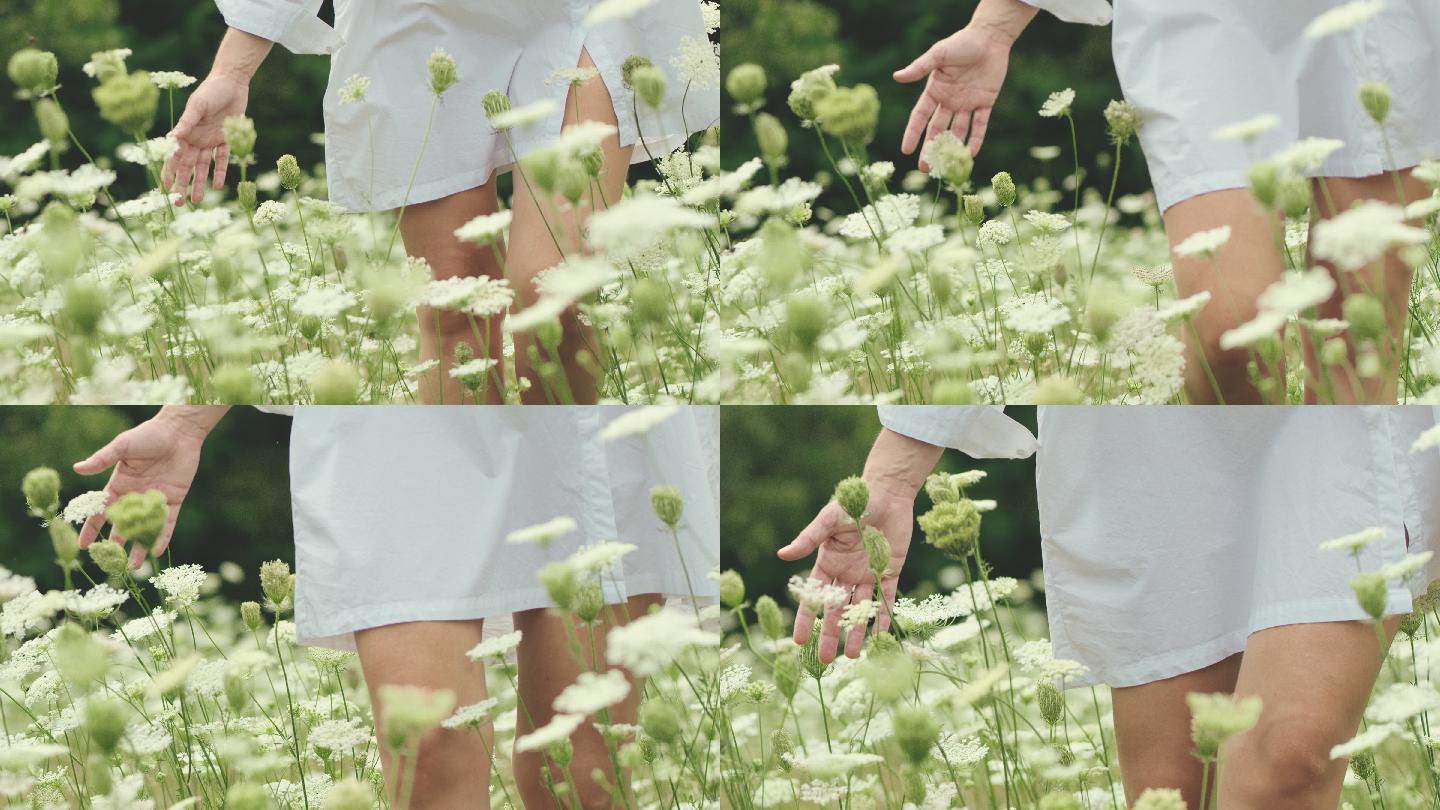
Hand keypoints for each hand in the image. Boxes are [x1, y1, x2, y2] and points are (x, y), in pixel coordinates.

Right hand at [72, 408, 222, 567]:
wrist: (179, 432)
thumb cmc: (148, 435)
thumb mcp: (122, 447)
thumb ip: (102, 460)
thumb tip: (76, 468)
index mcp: (118, 486)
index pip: (101, 512)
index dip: (91, 529)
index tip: (84, 546)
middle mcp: (134, 497)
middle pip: (122, 525)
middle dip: (115, 544)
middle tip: (109, 563)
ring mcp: (153, 500)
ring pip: (144, 528)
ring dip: (138, 546)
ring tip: (132, 566)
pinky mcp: (173, 501)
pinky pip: (167, 523)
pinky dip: (162, 537)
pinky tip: (156, 552)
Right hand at [161, 73, 248, 204]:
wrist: (232, 83)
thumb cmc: (210, 91)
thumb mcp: (197, 106)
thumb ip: (187, 123)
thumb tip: (172, 139)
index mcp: (184, 132)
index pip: (173, 156)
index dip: (168, 172)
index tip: (164, 189)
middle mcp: (195, 139)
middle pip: (186, 166)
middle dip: (182, 184)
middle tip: (178, 202)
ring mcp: (210, 140)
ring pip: (203, 167)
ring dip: (200, 183)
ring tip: (197, 201)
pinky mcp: (226, 139)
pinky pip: (222, 158)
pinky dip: (220, 171)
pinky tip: (217, 185)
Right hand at [778, 488, 915, 662]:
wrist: (887, 492)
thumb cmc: (853, 503)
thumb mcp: (828, 521)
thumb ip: (808, 539)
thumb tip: (782, 554)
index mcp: (828, 562)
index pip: (813, 597)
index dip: (806, 619)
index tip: (799, 641)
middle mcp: (846, 572)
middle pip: (835, 610)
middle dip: (830, 634)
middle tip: (826, 660)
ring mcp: (868, 573)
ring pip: (860, 609)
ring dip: (857, 631)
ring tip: (854, 656)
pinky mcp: (889, 571)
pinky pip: (885, 598)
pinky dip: (883, 616)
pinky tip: (882, 636)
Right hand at [894, 26, 1013, 165]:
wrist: (990, 37)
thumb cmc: (962, 42)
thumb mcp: (938, 55)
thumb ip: (919, 67)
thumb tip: (896, 76)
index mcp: (935, 90)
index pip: (920, 117)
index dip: (913, 133)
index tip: (906, 151)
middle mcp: (949, 100)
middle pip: (937, 130)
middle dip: (931, 148)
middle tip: (925, 168)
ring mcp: (967, 103)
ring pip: (958, 131)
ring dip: (952, 148)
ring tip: (946, 167)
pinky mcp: (985, 102)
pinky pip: (980, 124)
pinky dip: (976, 139)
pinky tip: (971, 154)